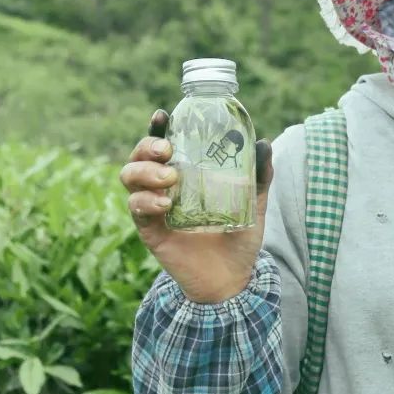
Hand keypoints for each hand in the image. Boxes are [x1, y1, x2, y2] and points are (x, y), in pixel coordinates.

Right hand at [120, 109, 273, 303]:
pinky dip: (145, 201)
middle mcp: (164, 186)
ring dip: (145, 172)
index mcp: (185, 173)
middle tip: (167, 150)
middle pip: (139, 155)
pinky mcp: (149, 230)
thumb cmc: (239, 236)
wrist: (232, 278)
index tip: (162, 115)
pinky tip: (165, 205)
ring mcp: (153, 207)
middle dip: (147, 146)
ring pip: (129, 177)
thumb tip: (264, 144)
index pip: (163, 143)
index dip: (157, 127)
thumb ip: (259, 175)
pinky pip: (135, 209)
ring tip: (169, 178)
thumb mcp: (254, 203)